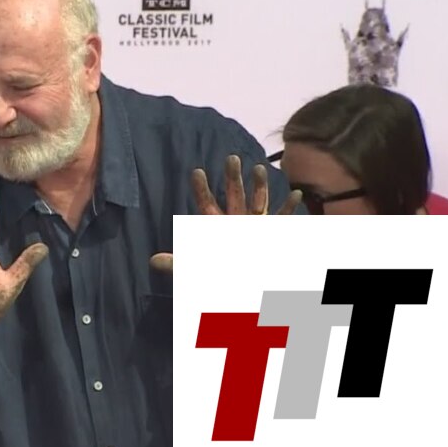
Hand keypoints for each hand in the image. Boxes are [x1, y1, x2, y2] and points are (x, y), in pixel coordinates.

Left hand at [149, 155, 303, 273]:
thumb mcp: (196, 269)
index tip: (197, 172)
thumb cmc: (218, 276)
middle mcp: (235, 221)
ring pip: (257, 200)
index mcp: (215, 227)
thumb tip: (152, 261)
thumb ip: (177, 264)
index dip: (201, 189)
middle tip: (230, 158)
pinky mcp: (272, 233)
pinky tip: (295, 193)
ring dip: (259, 185)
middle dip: (232, 177)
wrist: (244, 288)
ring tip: (258, 167)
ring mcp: (254, 225)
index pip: (206, 204)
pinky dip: (289, 207)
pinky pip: (282, 218)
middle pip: (233, 194)